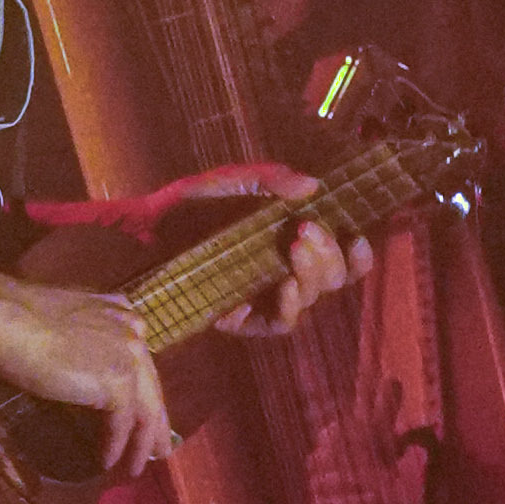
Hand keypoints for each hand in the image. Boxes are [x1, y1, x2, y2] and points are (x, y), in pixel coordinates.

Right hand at [0, 283, 174, 475]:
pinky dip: (115, 446)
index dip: (143, 392)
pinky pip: (122, 423)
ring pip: (144, 410)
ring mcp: (129, 358)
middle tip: (157, 449)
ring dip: (140, 444)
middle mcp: (133, 332)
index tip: (144, 413)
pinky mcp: (117, 383)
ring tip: (135, 467)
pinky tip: (106, 461)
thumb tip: (81, 361)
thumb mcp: (64, 324)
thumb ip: (84, 339)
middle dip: (156, 423)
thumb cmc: (20, 321)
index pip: (141, 363)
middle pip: (151, 387)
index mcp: (122, 314)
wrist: (6, 321)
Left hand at [149, 163, 372, 343]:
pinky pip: (281, 323)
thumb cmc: (189, 207)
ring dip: (314, 274)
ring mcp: (267, 298)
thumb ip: (271, 180)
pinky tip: (285, 286)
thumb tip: (313, 184)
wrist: (145, 233)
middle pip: (334, 279)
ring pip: (313, 298)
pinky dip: (290, 306)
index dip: (358, 253)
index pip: (343, 256)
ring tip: (295, 247)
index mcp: (293, 242)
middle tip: (308, 231)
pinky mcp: (245, 320)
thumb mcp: (232, 182)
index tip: (356, 234)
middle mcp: (287, 272)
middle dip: (330, 256)